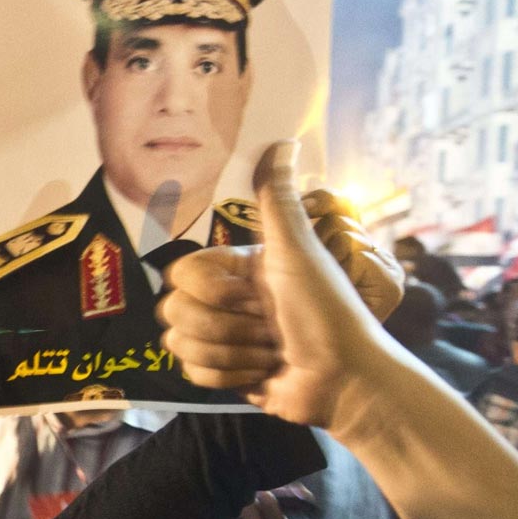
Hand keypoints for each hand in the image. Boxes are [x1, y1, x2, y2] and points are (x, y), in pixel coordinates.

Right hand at [157, 141, 403, 431]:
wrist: (344, 380)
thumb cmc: (328, 312)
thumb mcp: (300, 251)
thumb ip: (278, 199)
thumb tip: (283, 138)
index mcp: (238, 268)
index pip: (180, 272)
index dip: (210, 288)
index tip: (251, 293)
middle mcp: (225, 300)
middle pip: (174, 310)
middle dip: (224, 327)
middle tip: (268, 328)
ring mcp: (221, 338)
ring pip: (178, 343)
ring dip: (230, 353)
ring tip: (269, 353)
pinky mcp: (221, 374)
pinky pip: (190, 373)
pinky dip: (227, 377)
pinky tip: (260, 374)